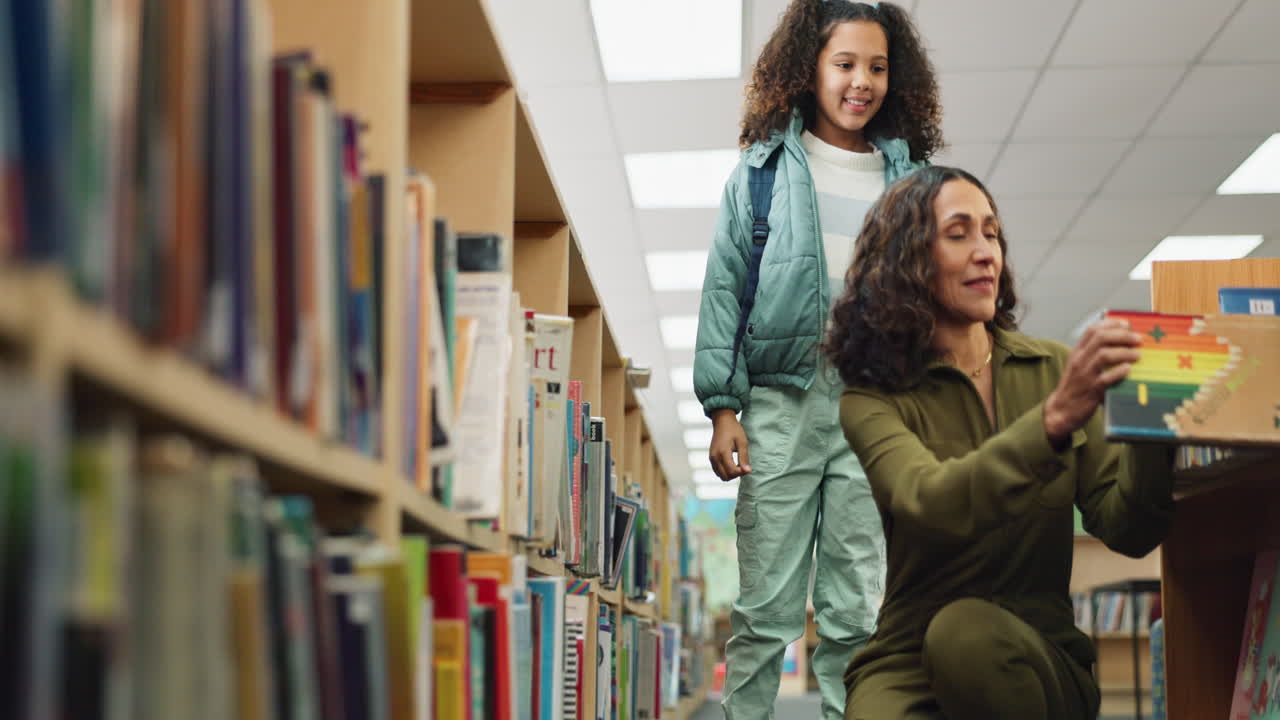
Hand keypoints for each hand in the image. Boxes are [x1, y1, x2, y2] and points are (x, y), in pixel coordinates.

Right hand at [709, 409, 751, 479]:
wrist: (722, 422)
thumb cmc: (734, 430)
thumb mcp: (742, 442)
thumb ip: (744, 457)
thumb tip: (748, 471)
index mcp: (723, 452)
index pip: (732, 471)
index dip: (742, 472)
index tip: (747, 466)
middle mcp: (715, 457)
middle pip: (726, 477)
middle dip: (736, 475)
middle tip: (743, 466)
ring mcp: (711, 458)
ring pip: (721, 476)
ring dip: (731, 474)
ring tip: (738, 465)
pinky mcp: (711, 458)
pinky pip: (718, 472)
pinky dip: (725, 471)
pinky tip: (732, 464)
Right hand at [1044, 318, 1142, 445]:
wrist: (1061, 410)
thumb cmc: (1075, 387)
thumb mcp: (1079, 365)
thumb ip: (1093, 353)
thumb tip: (1119, 342)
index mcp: (1077, 352)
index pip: (1092, 330)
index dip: (1111, 324)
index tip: (1126, 324)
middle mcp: (1080, 360)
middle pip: (1100, 338)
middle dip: (1122, 336)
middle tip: (1138, 340)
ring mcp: (1084, 375)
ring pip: (1104, 355)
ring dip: (1124, 352)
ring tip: (1137, 355)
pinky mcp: (1091, 390)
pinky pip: (1106, 378)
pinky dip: (1119, 372)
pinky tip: (1128, 370)